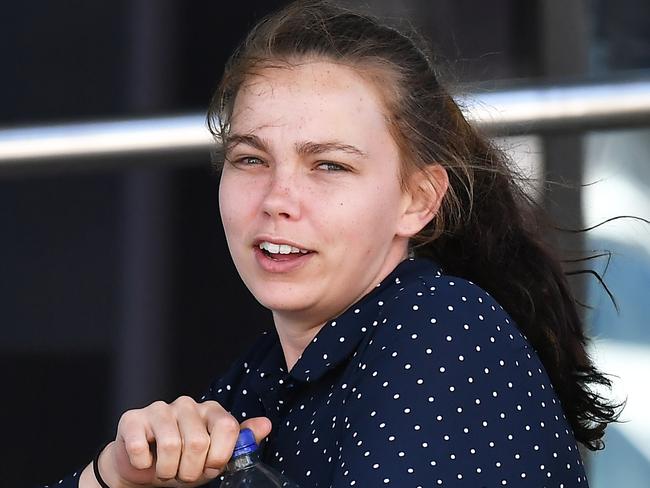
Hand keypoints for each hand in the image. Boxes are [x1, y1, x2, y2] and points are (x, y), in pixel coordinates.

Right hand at [95, 396, 270, 487]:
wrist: (144, 468)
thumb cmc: (184, 461)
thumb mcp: (216, 456)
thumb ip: (242, 442)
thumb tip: (266, 424)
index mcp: (211, 410)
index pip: (229, 428)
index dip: (220, 456)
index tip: (210, 466)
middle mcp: (187, 404)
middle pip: (199, 442)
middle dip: (191, 470)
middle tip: (184, 472)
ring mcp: (160, 409)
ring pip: (172, 446)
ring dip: (168, 471)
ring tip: (167, 469)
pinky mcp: (133, 419)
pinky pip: (140, 447)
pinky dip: (144, 464)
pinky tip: (146, 460)